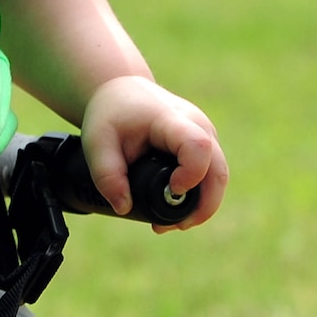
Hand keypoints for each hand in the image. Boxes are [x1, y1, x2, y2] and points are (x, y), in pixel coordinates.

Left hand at [80, 74, 228, 231]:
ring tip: (171, 224)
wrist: (121, 90)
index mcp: (172, 119)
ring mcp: (205, 135)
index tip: (171, 189)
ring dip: (203, 205)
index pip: (198, 147)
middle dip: (204, 205)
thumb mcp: (97, 141)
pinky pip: (212, 174)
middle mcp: (198, 126)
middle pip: (218, 170)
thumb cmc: (111, 114)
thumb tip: (123, 208)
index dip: (191, 174)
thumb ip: (106, 174)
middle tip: (174, 226)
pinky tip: (178, 211)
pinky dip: (200, 195)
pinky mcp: (205, 145)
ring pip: (219, 176)